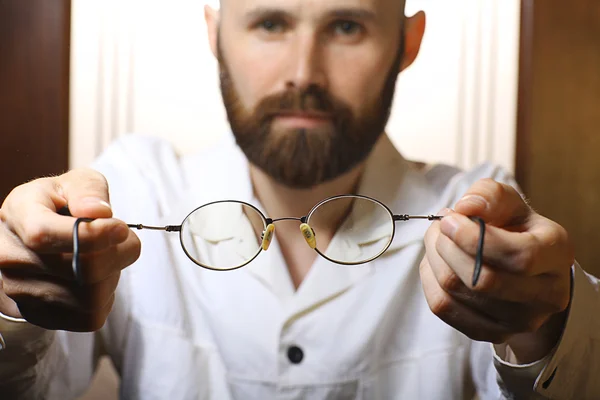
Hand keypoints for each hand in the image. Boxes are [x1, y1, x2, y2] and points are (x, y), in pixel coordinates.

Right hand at [0, 169, 140, 331]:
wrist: (38, 239)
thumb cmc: (61, 205)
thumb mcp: (75, 183)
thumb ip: (88, 190)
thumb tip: (97, 212)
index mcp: (17, 214)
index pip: (45, 234)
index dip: (92, 235)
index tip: (122, 228)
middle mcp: (10, 256)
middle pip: (79, 270)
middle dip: (117, 254)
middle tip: (124, 240)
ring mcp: (19, 290)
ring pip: (89, 297)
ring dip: (113, 276)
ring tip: (107, 257)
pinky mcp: (37, 315)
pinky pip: (89, 317)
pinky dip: (106, 298)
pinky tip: (98, 279)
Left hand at [420, 178, 573, 362]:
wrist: (522, 269)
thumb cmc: (514, 229)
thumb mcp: (508, 203)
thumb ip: (488, 195)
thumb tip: (464, 208)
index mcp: (557, 254)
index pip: (520, 256)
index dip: (475, 238)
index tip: (449, 219)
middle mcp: (546, 295)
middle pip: (483, 280)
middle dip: (448, 247)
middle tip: (440, 227)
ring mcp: (519, 321)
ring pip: (457, 293)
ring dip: (434, 259)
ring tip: (438, 240)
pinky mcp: (491, 333)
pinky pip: (444, 308)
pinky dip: (430, 280)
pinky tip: (437, 264)